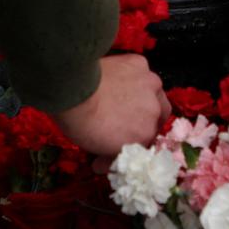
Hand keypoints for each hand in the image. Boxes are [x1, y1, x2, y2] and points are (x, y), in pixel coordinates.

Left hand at [52, 54, 170, 159]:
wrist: (73, 90)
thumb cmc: (82, 124)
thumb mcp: (98, 149)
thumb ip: (110, 156)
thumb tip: (102, 165)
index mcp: (146, 135)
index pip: (147, 141)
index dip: (134, 142)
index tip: (119, 141)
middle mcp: (155, 109)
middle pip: (154, 116)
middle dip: (142, 119)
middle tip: (122, 118)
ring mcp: (150, 84)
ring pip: (152, 92)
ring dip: (141, 96)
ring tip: (119, 95)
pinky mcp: (139, 64)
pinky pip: (140, 72)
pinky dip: (131, 76)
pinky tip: (115, 78)